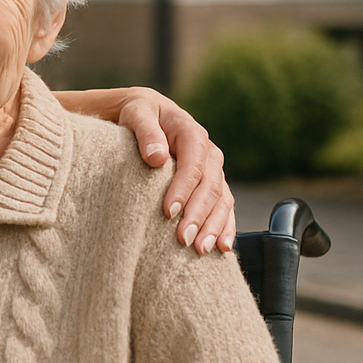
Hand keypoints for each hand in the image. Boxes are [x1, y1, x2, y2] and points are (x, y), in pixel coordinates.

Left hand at [115, 88, 235, 255]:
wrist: (147, 113)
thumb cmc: (139, 114)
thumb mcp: (136, 114)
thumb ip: (145, 131)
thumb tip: (157, 157)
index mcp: (191, 133)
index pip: (193, 165)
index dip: (183, 189)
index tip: (167, 212)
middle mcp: (208, 153)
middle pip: (210, 187)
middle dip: (198, 215)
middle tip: (183, 239)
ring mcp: (213, 170)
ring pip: (222, 200)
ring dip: (214, 227)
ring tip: (200, 249)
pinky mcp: (212, 185)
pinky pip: (225, 207)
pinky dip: (226, 227)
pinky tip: (222, 247)